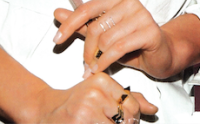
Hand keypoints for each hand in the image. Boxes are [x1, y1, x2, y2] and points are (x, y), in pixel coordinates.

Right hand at [36, 73, 156, 123]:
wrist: (47, 110)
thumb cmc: (76, 103)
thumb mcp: (102, 94)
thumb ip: (129, 99)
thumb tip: (153, 108)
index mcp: (103, 80)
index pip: (132, 106)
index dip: (132, 119)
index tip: (122, 121)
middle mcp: (95, 92)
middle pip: (127, 120)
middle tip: (110, 123)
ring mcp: (87, 109)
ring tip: (100, 123)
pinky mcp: (80, 121)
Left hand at [53, 0, 175, 79]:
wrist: (162, 53)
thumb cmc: (131, 42)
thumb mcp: (103, 33)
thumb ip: (82, 23)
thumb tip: (57, 13)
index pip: (86, 8)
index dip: (69, 24)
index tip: (57, 40)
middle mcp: (130, 1)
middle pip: (95, 26)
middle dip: (86, 49)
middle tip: (85, 64)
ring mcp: (142, 15)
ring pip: (106, 39)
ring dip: (97, 58)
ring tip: (95, 67)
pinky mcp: (150, 32)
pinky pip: (119, 48)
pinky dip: (106, 61)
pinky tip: (102, 68)